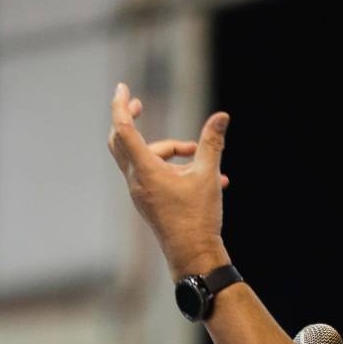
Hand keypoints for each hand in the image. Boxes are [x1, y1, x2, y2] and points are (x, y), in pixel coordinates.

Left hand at [108, 82, 230, 278]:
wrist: (194, 255)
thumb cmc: (199, 217)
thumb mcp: (208, 175)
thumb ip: (212, 143)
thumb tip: (221, 117)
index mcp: (146, 171)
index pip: (124, 129)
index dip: (121, 105)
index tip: (123, 88)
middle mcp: (136, 180)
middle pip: (121, 141)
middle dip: (130, 120)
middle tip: (140, 104)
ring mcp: (140, 192)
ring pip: (145, 158)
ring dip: (170, 150)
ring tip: (200, 155)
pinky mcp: (149, 201)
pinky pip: (155, 174)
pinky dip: (173, 168)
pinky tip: (209, 177)